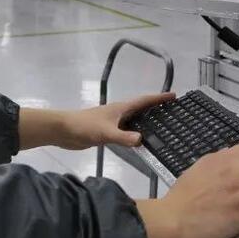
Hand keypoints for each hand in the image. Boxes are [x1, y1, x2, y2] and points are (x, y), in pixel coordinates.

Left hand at [56, 93, 175, 150]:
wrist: (64, 130)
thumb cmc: (84, 126)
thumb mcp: (105, 132)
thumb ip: (123, 137)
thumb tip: (142, 140)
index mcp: (120, 108)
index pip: (143, 101)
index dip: (158, 98)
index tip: (174, 95)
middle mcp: (119, 113)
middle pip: (141, 109)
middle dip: (156, 109)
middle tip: (173, 112)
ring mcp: (113, 122)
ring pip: (134, 120)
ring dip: (147, 121)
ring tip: (162, 127)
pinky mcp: (107, 131)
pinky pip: (127, 130)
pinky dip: (136, 133)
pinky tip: (140, 142)